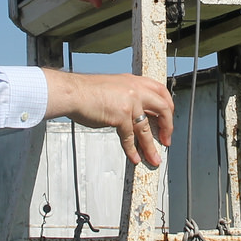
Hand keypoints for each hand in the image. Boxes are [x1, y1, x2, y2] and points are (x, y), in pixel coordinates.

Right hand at [43, 69, 175, 168]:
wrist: (72, 92)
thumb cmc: (86, 91)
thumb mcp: (113, 88)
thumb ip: (127, 96)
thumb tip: (135, 115)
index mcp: (134, 81)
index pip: (161, 91)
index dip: (168, 106)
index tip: (167, 119)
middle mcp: (135, 90)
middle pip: (163, 108)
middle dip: (168, 126)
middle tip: (166, 139)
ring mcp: (130, 102)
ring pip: (147, 129)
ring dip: (151, 147)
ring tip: (154, 159)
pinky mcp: (121, 115)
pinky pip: (130, 137)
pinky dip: (132, 150)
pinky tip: (134, 158)